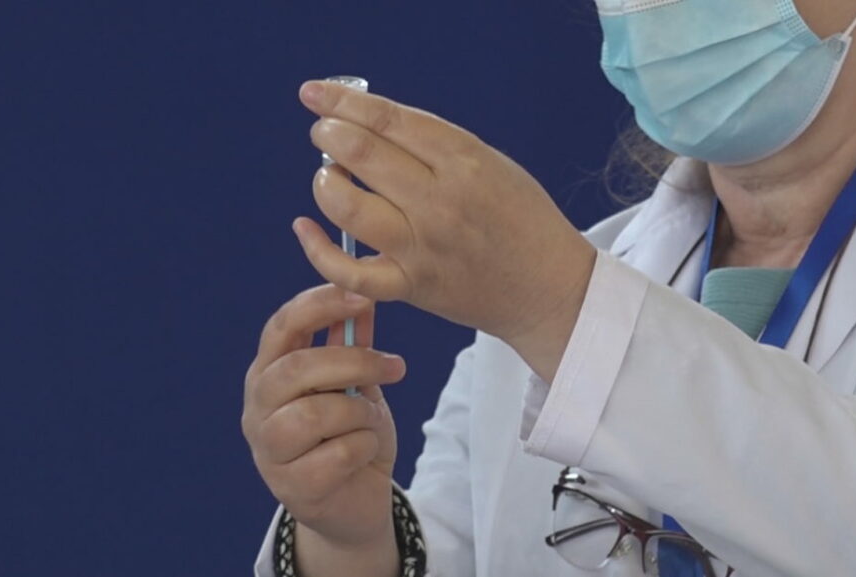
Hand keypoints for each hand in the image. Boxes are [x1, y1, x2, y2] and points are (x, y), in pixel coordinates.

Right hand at [242, 284, 404, 548]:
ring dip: (360, 412)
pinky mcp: (292, 488)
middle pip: (297, 368)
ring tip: (372, 420)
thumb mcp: (356, 384)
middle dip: (354, 361)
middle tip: (396, 364)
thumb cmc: (350, 435)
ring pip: (315, 414)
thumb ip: (353, 346)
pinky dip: (363, 446)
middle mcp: (258, 409)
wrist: (356, 502)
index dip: (319, 306)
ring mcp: (269, 451)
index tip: (363, 297)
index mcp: (268, 373)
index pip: (281, 327)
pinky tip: (365, 451)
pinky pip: (336, 454)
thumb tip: (365, 297)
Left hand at [293, 80, 596, 344]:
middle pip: (361, 154)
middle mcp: (440, 201)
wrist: (548, 288)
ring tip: (330, 177)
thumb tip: (370, 125)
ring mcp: (422, 246)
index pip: (389, 120)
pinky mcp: (411, 286)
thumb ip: (435, 146)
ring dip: (325, 182)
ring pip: (347, 206)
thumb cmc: (521, 221)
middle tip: (325, 134)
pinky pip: (348, 270)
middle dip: (329, 135)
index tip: (316, 94)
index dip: (343, 101)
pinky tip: (306, 227)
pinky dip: (318, 248)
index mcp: (464, 161)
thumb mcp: (491, 164)